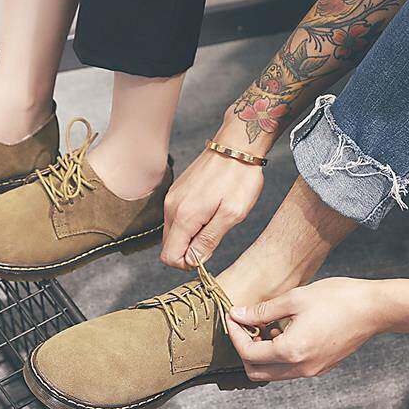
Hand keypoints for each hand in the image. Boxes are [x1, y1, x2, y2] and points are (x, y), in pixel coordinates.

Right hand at [161, 148, 262, 270]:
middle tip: (214, 236)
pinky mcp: (176, 191)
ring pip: (173, 232)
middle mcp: (171, 208)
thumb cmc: (239, 179)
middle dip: (189, 250)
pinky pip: (176, 218)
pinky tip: (210, 210)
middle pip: (169, 246)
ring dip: (191, 236)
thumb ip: (209, 240)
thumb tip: (193, 261)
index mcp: (184, 216)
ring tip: (214, 221)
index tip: (207, 253)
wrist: (236, 145)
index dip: (187, 263)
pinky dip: (190, 222)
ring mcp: (172, 198)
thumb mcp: (232, 214)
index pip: (169, 257)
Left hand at [225, 278, 385, 381]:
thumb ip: (263, 311)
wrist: (375, 309)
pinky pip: (290, 369)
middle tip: (245, 325)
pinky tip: (283, 331)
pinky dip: (278, 356)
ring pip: (273, 373)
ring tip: (265, 326)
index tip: (233, 316)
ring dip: (262, 354)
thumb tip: (238, 315)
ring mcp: (312, 370)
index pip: (248, 353)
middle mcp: (300, 368)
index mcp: (291, 351)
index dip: (235, 334)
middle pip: (256, 372)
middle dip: (244, 349)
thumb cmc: (338, 299)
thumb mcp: (295, 298)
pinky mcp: (321, 367)